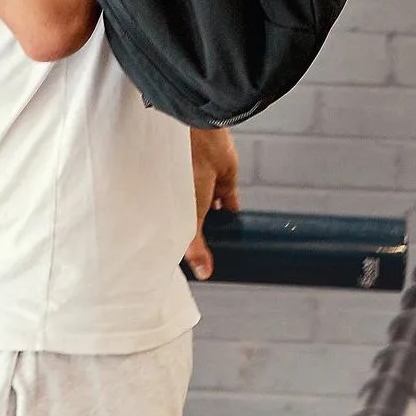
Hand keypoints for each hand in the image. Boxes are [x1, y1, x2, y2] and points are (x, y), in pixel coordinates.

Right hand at [184, 127, 239, 280]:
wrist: (202, 142)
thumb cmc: (183, 171)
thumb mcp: (190, 217)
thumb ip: (196, 246)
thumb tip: (204, 273)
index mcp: (174, 207)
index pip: (178, 232)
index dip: (185, 246)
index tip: (192, 263)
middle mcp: (189, 200)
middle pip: (199, 225)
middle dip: (206, 238)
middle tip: (213, 259)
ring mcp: (208, 193)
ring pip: (216, 216)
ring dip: (222, 227)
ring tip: (228, 247)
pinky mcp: (226, 185)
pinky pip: (232, 203)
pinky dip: (235, 214)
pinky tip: (241, 228)